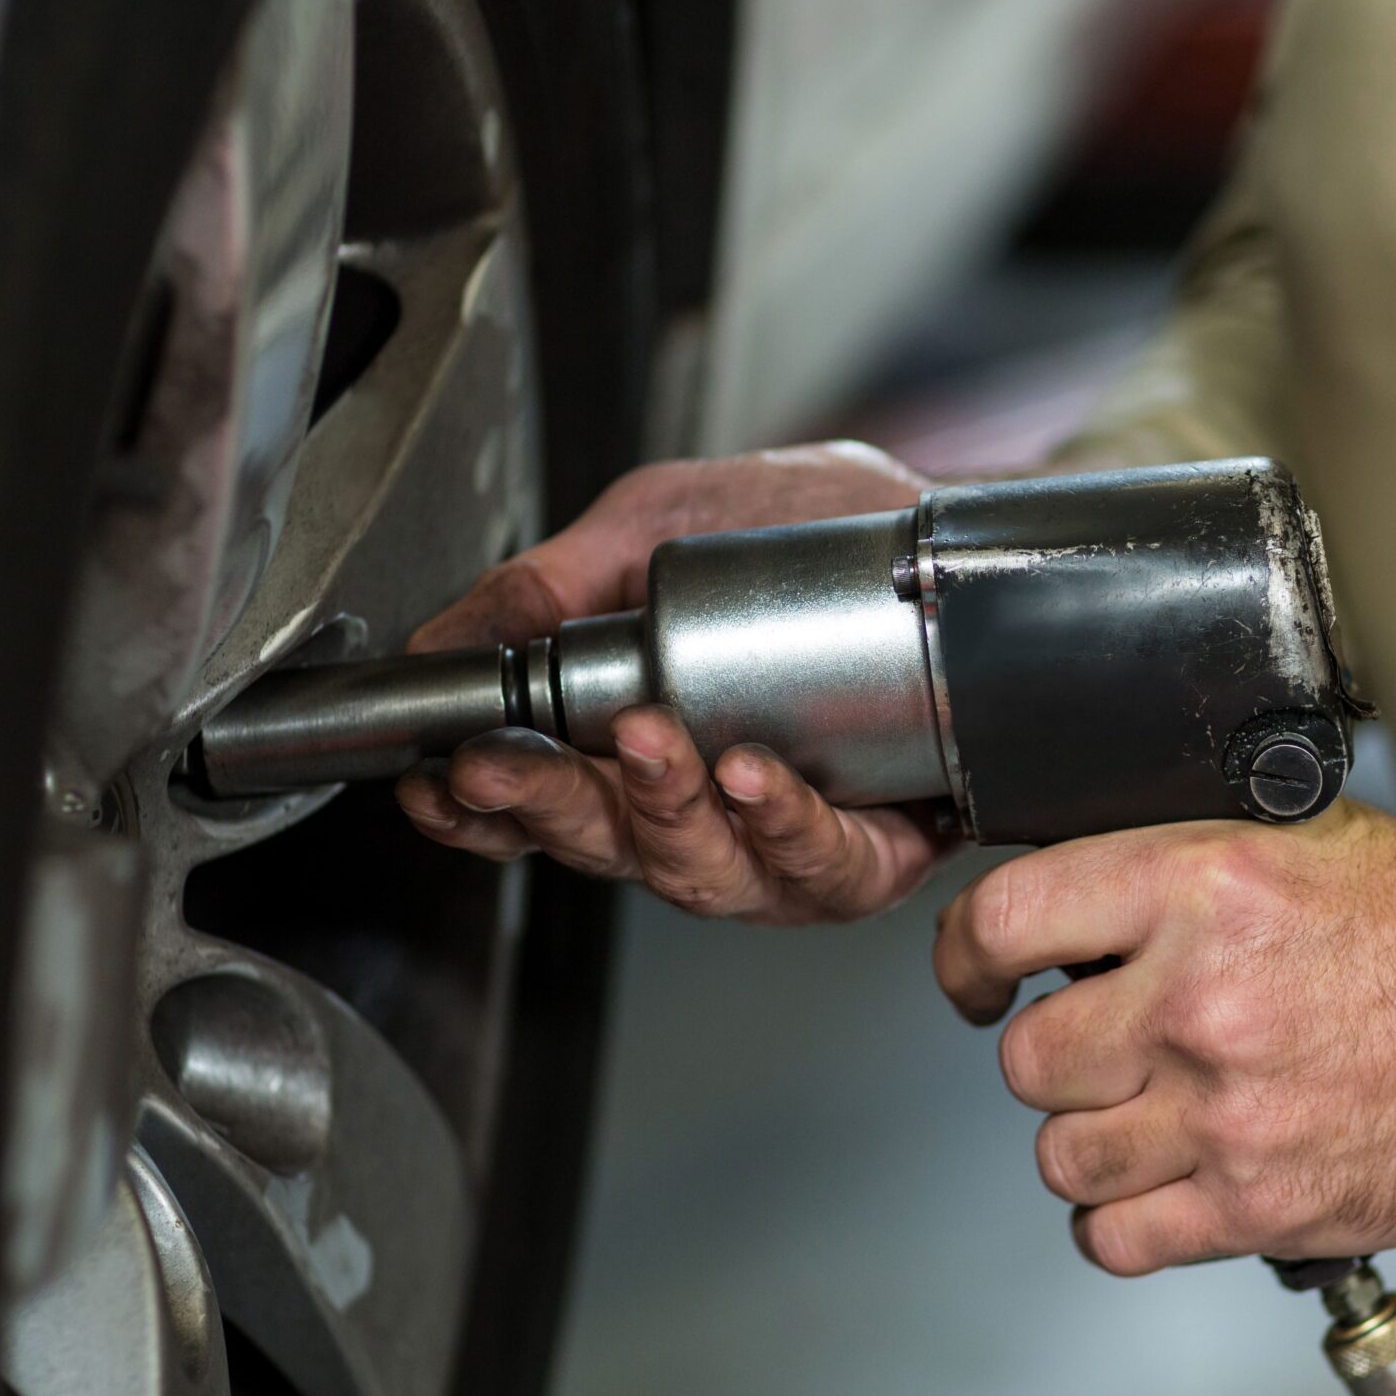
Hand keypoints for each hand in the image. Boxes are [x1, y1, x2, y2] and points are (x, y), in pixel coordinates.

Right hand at [397, 441, 952, 922]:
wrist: (954, 536)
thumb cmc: (818, 535)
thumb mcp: (663, 525)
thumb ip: (553, 583)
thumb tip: (443, 639)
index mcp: (636, 750)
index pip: (537, 804)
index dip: (480, 806)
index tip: (440, 780)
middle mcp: (703, 814)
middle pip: (603, 845)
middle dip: (547, 804)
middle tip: (506, 760)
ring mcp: (780, 847)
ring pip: (701, 870)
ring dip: (662, 807)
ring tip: (648, 740)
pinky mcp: (868, 858)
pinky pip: (818, 867)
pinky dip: (780, 822)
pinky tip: (751, 772)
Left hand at [930, 652, 1395, 1277]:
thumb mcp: (1286, 836)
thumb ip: (1163, 866)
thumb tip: (1051, 903)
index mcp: (1202, 885)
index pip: (1002, 920)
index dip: (967, 953)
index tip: (975, 972)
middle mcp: (1202, 1001)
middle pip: (1023, 1056)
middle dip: (1053, 1045)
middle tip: (1102, 1035)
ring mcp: (1230, 1117)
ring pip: (1060, 1154)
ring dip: (1089, 1132)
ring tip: (1146, 1104)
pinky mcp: (1262, 1207)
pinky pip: (1114, 1239)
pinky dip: (1124, 1216)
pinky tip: (1165, 1174)